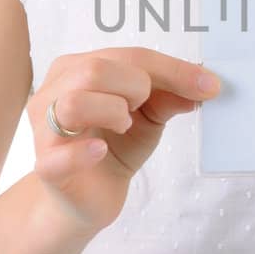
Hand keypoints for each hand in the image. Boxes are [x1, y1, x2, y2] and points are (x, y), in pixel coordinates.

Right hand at [28, 49, 220, 232]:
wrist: (89, 198)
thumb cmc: (115, 146)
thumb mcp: (148, 116)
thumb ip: (168, 96)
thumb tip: (202, 84)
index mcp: (76, 69)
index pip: (127, 55)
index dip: (172, 69)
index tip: (209, 85)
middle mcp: (53, 92)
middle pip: (94, 69)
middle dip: (134, 86)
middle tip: (141, 108)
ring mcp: (45, 130)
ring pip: (74, 102)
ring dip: (111, 111)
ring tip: (123, 126)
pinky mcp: (47, 166)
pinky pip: (59, 155)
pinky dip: (84, 152)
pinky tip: (101, 151)